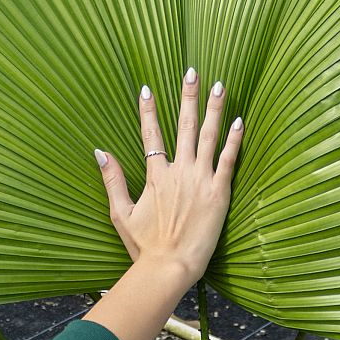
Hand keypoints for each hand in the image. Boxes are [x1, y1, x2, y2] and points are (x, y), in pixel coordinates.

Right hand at [94, 67, 243, 284]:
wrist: (169, 267)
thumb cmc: (144, 246)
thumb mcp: (120, 213)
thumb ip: (112, 179)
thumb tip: (99, 151)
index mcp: (155, 176)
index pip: (151, 134)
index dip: (148, 110)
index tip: (147, 87)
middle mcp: (178, 172)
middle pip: (183, 125)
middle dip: (188, 96)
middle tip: (193, 72)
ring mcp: (200, 180)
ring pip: (208, 136)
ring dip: (214, 109)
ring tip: (220, 85)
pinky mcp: (219, 193)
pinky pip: (228, 160)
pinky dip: (234, 139)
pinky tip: (239, 120)